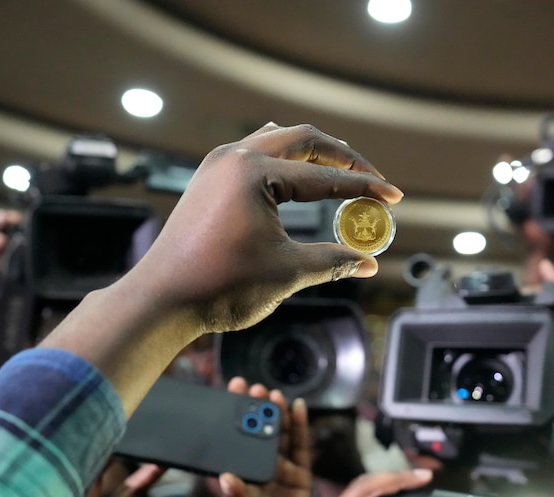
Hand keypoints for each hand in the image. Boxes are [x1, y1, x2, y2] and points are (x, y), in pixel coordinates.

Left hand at [132, 122, 401, 333]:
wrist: (161, 300)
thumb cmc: (220, 286)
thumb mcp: (286, 272)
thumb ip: (332, 261)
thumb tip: (369, 263)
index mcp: (254, 173)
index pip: (323, 176)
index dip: (364, 188)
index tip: (393, 197)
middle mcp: (234, 157)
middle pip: (302, 140)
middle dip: (342, 157)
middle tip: (370, 177)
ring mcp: (216, 165)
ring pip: (275, 139)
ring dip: (311, 152)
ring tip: (339, 167)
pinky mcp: (207, 180)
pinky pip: (253, 152)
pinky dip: (283, 159)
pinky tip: (294, 172)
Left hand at [212, 378, 311, 496]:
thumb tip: (225, 478)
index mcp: (238, 475)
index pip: (233, 440)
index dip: (233, 416)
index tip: (231, 394)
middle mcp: (259, 468)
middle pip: (258, 432)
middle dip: (255, 409)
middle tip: (253, 388)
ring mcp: (281, 470)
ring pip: (279, 435)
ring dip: (276, 413)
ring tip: (273, 395)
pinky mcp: (301, 475)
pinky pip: (301, 447)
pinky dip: (300, 426)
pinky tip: (297, 407)